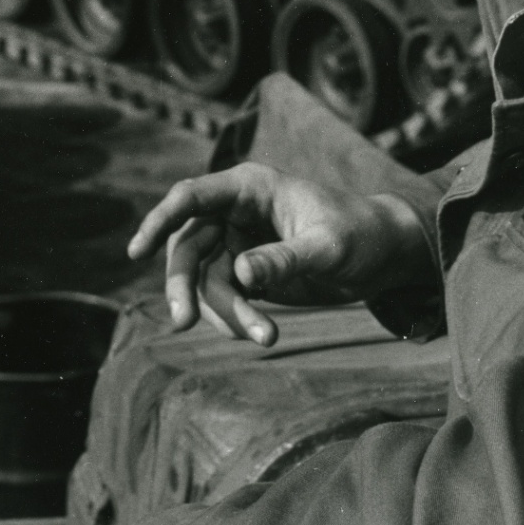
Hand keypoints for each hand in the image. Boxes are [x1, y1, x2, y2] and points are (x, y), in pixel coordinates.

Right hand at [127, 162, 435, 346]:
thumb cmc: (362, 236)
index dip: (159, 220)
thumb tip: (241, 273)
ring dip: (225, 312)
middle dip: (184, 286)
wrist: (387, 257)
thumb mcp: (328, 247)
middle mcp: (236, 212)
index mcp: (250, 187)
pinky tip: (261, 334)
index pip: (191, 197)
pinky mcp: (249, 273)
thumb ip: (285, 259)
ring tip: (266, 338)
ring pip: (206, 280)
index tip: (137, 251)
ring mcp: (239, 243)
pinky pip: (226, 298)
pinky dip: (236, 318)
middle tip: (183, 323)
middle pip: (188, 247)